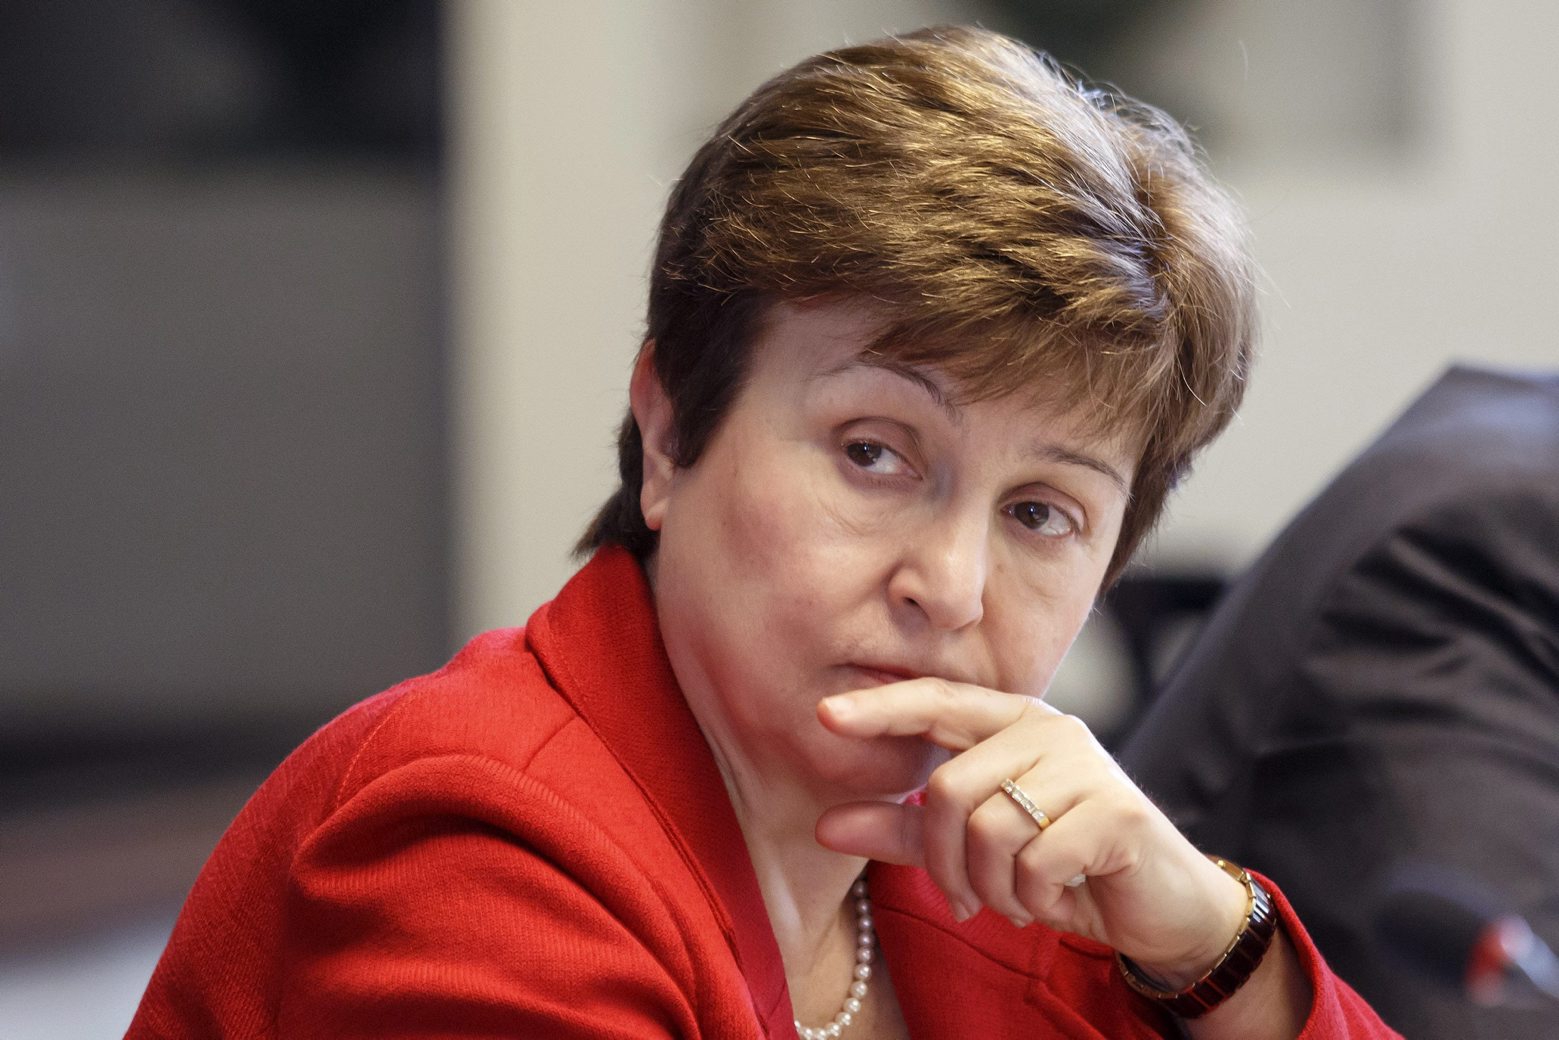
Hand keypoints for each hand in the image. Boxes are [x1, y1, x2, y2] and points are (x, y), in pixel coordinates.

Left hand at [814, 679, 1246, 982]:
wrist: (1160, 905)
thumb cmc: (1060, 865)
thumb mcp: (972, 848)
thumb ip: (904, 830)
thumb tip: (823, 825)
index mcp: (1011, 722)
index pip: (936, 701)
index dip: (881, 708)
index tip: (825, 715)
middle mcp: (1049, 730)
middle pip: (949, 788)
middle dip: (945, 863)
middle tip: (968, 899)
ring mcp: (1087, 765)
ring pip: (990, 829)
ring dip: (993, 887)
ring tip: (1020, 896)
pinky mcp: (1116, 811)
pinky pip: (1035, 861)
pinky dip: (1034, 897)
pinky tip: (1057, 897)